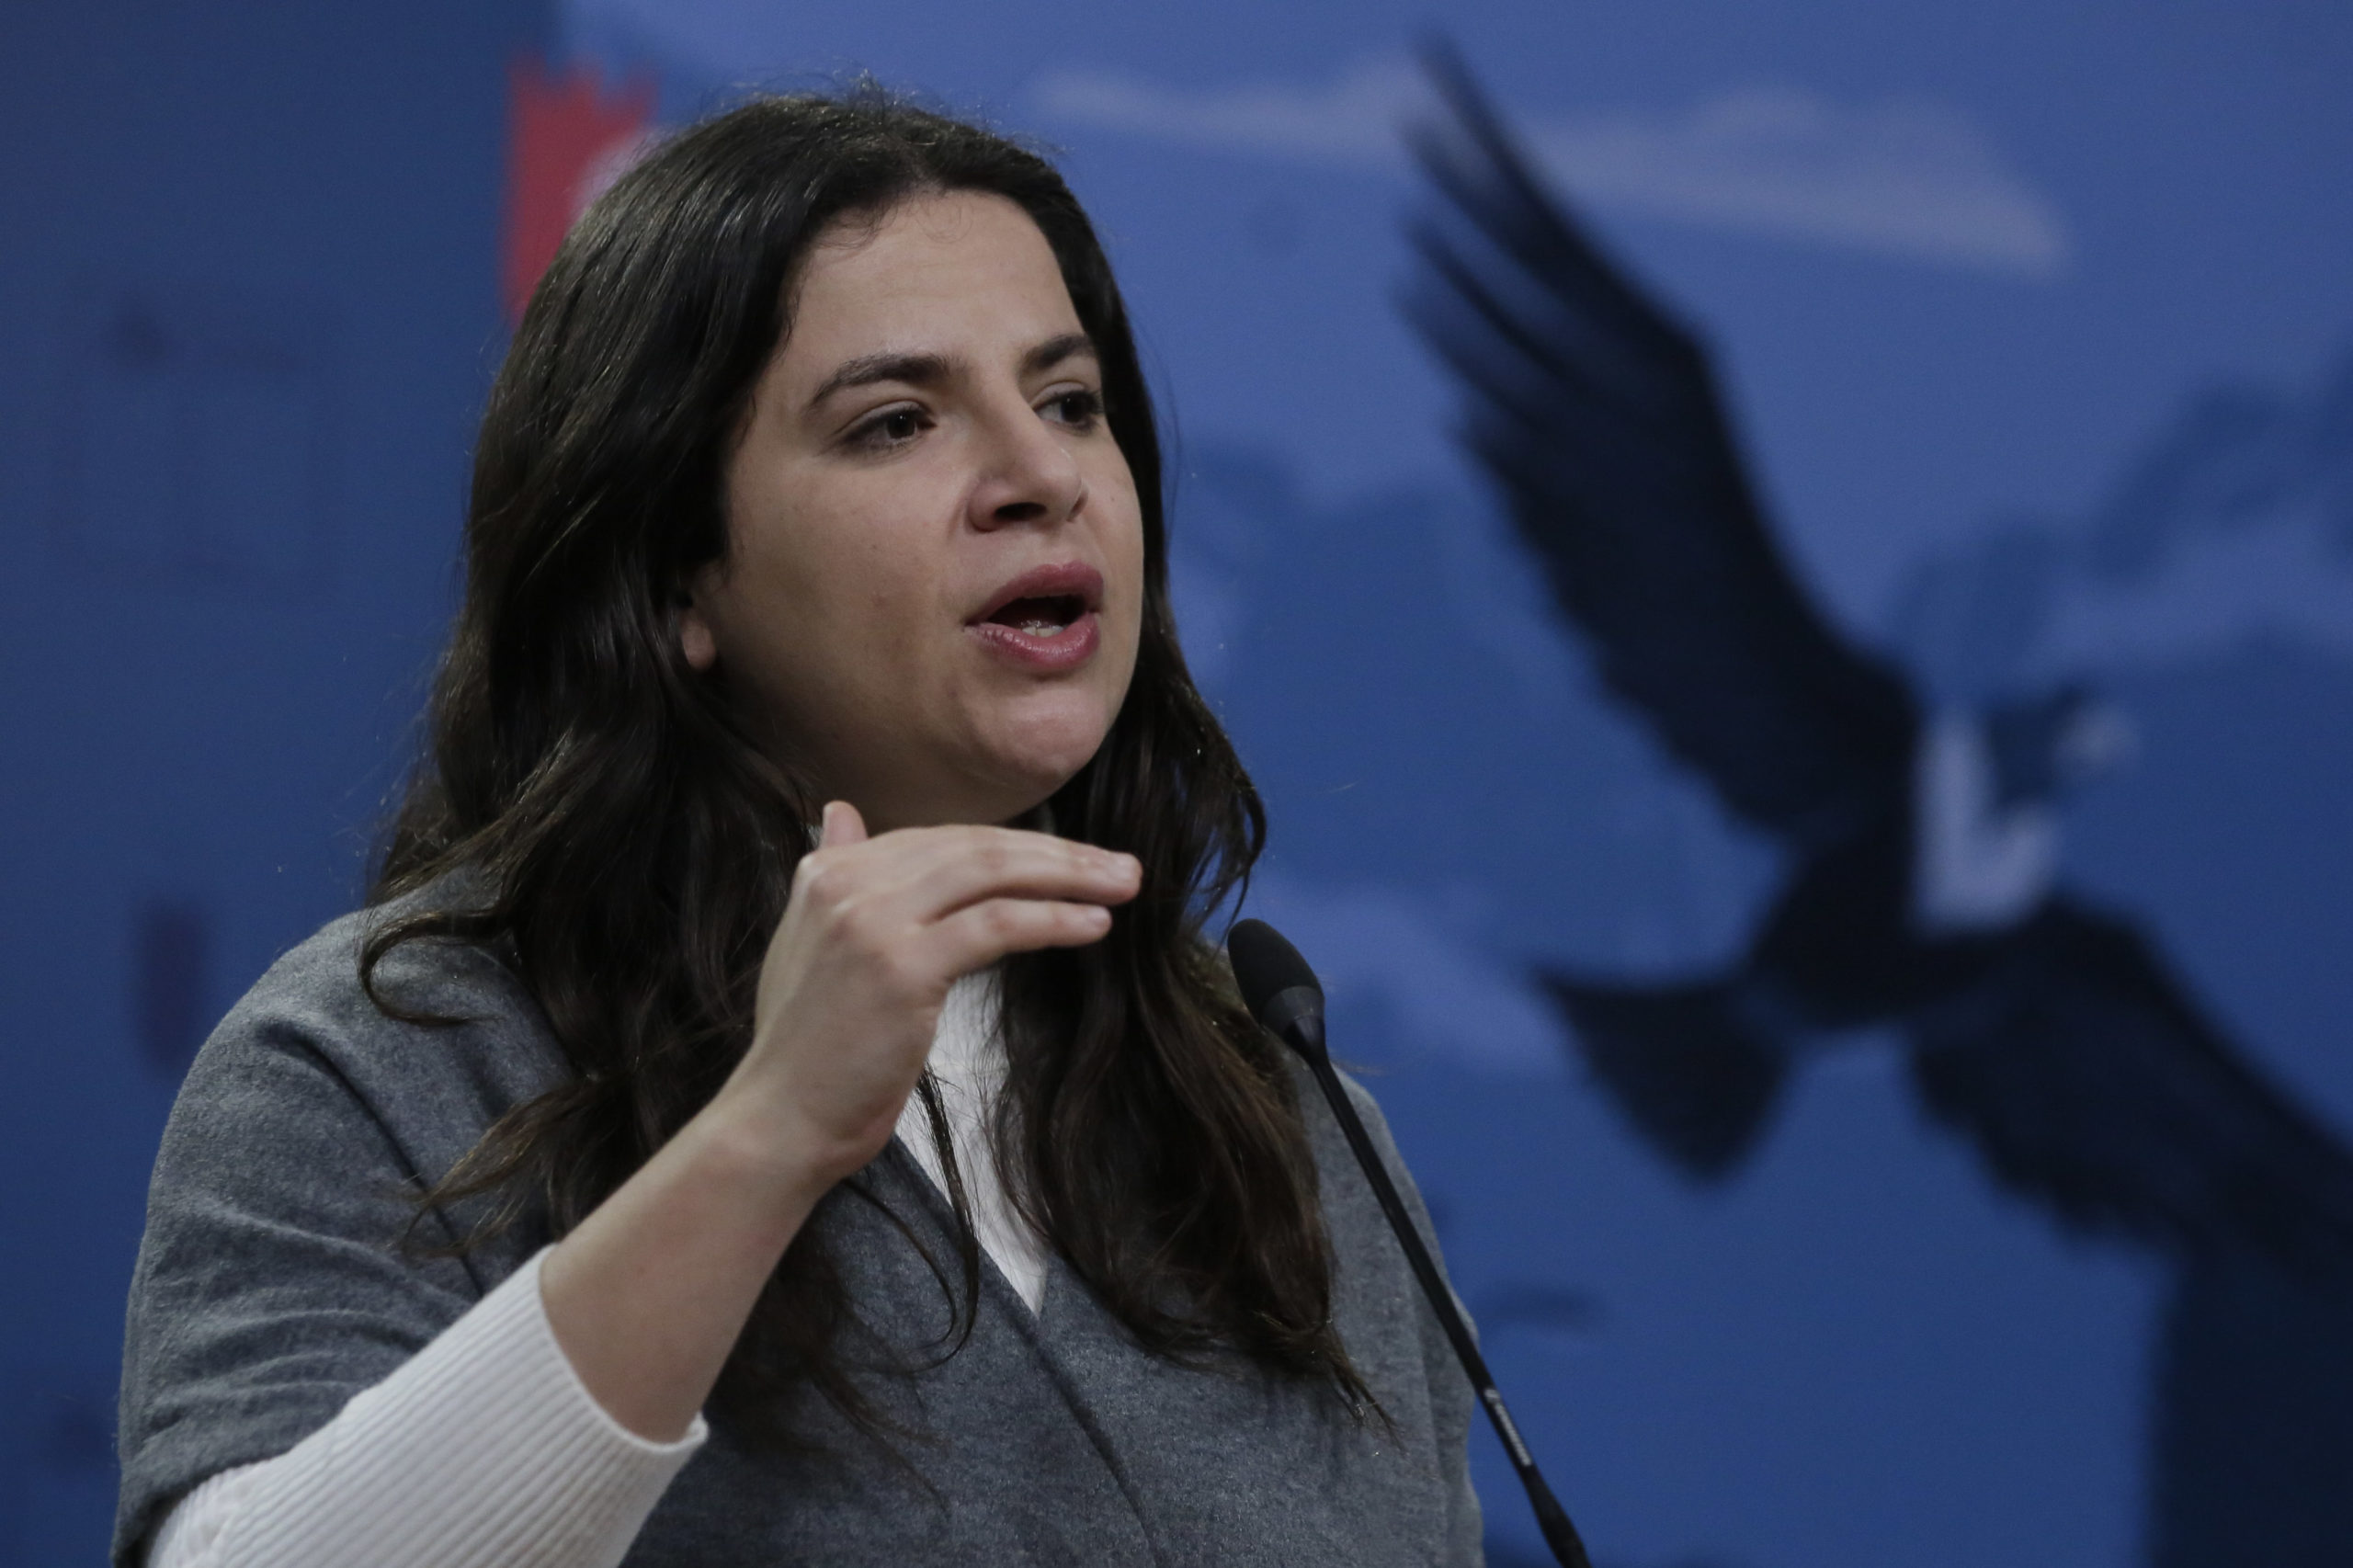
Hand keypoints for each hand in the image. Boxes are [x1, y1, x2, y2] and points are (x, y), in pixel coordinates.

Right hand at [716, 801, 1141, 1183]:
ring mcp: (871, 919)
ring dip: (1069, 877)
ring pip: (992, 875)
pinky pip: (997, 925)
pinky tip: (1093, 925)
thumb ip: (838, 875)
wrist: (782, 1118)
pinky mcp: (902, 964)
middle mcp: (845, 881)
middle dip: (1057, 854)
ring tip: (1122, 887)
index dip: (1015, 846)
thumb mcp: (812, 944)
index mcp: (827, 869)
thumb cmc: (812, 1047)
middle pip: (975, 848)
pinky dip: (1053, 920)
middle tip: (1120, 866)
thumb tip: (844, 811)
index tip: (1072, 858)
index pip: (943, 839)